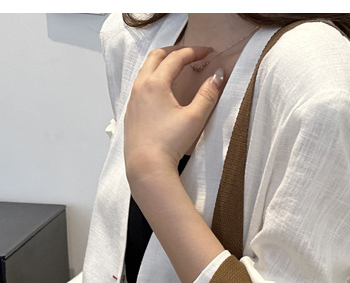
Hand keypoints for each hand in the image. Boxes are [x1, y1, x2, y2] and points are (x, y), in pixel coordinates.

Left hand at [124, 45, 223, 183]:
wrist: (147, 165)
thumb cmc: (169, 143)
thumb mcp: (194, 118)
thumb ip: (208, 95)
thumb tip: (218, 76)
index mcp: (156, 83)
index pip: (176, 58)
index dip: (193, 52)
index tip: (207, 52)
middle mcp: (141, 86)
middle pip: (156, 56)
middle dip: (174, 51)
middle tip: (190, 53)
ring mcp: (133, 99)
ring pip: (145, 70)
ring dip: (161, 62)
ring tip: (175, 67)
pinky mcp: (131, 112)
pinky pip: (139, 85)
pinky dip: (152, 78)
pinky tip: (160, 90)